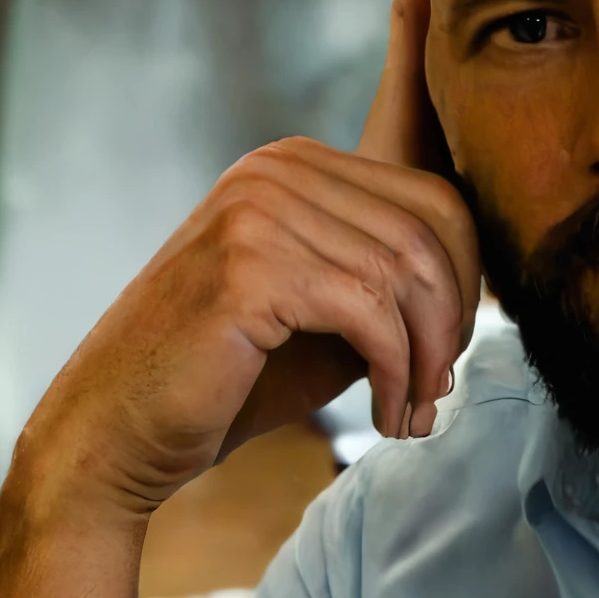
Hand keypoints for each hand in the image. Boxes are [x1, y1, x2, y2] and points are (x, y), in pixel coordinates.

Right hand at [0, 0, 479, 597]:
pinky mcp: (248, 267)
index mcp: (293, 167)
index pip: (423, 171)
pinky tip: (385, 416)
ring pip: (409, 272)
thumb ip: (387, 282)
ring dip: (429, 359)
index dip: (470, 257)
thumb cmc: (230, 381)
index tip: (466, 329)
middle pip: (435, 223)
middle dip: (456, 319)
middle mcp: (275, 169)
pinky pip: (373, 313)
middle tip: (438, 390)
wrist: (120, 430)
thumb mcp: (328, 317)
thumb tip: (478, 288)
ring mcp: (258, 210)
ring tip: (413, 412)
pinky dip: (397, 374)